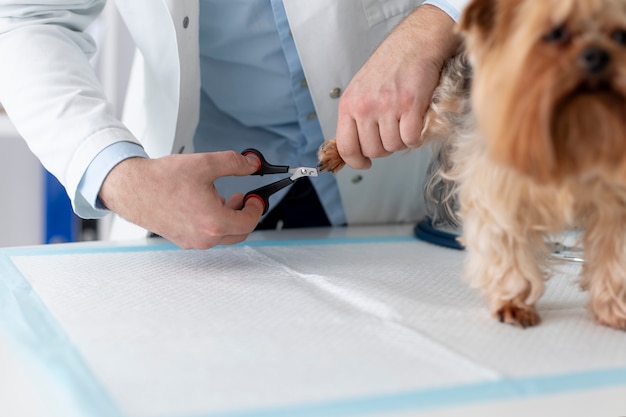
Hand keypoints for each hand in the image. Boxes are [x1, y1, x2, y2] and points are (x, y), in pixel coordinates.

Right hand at [99, 151, 263, 248]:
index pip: (249, 222)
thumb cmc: (162, 180)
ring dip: (228, 217)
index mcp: (214, 223)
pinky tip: (204, 203)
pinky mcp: (182, 240)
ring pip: (222, 235)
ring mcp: (192, 241)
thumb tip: (252, 163)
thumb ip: (234, 163)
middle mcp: (204, 238)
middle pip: (239, 232)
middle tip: (242, 197)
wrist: (131, 189)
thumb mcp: (205, 164)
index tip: (254, 197)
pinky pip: (207, 235)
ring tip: (221, 197)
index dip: (256, 208)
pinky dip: (212, 222)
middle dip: (243, 214)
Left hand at [335, 5, 460, 168]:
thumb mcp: (360, 90)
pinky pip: (410, 140)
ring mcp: (387, 107)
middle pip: (372, 150)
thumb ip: (355, 117)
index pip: (346, 146)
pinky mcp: (410, 106)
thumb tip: (355, 148)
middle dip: (384, 148)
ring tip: (403, 122)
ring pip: (392, 147)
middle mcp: (365, 107)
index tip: (364, 164)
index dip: (355, 161)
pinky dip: (415, 137)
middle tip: (391, 133)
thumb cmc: (389, 67)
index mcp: (349, 104)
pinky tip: (415, 122)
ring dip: (400, 140)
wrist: (414, 45)